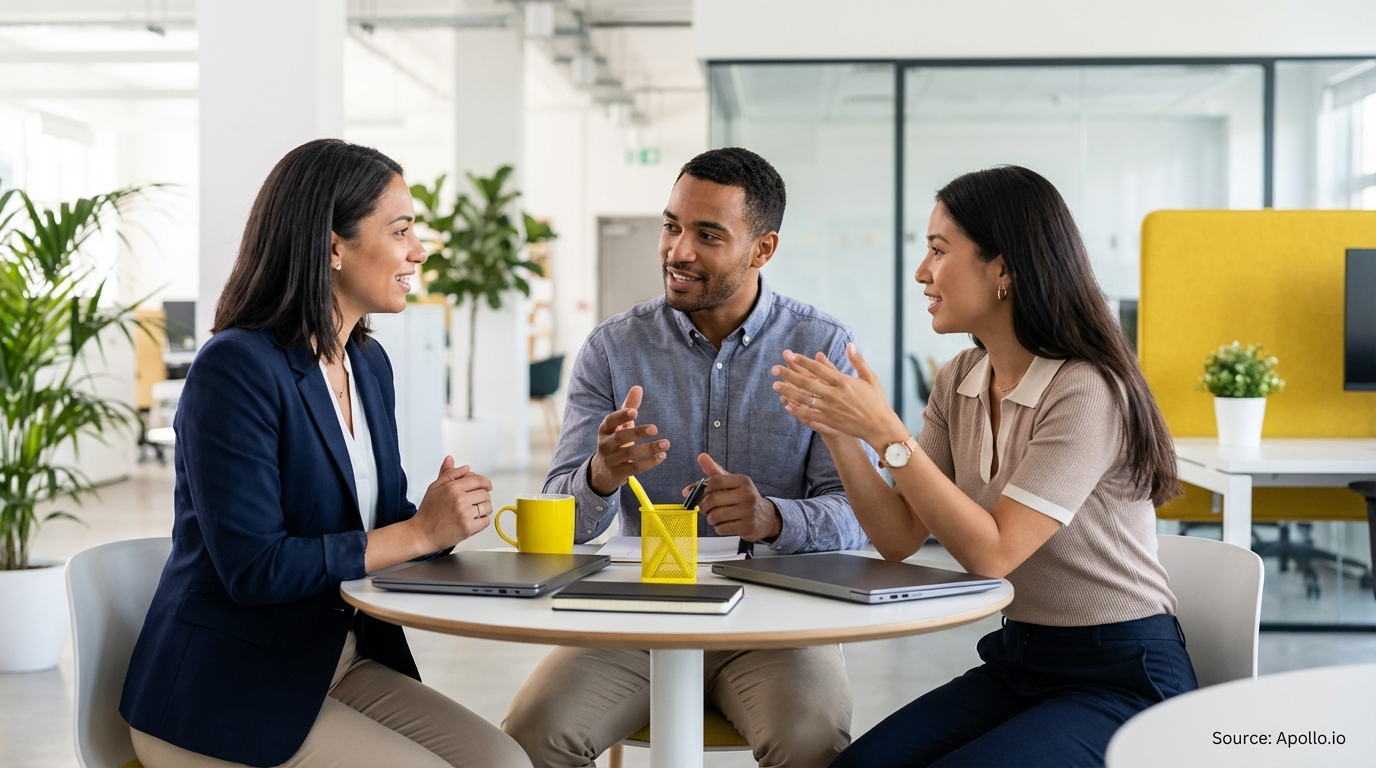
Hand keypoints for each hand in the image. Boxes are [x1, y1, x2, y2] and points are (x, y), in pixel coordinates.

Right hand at [411, 456, 493, 550]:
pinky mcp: (468, 528)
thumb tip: (464, 466)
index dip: (485, 483)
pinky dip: (482, 521)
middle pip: (485, 493)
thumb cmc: (428, 512)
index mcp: (452, 488)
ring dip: (484, 508)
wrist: (421, 534)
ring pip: (488, 507)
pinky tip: (472, 520)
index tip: (486, 486)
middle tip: (475, 501)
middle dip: (483, 496)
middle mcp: (459, 500)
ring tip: (473, 511)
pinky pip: (486, 521)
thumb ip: (450, 474)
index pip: (478, 480)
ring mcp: (464, 514)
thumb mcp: (434, 488)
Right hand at [588, 386, 669, 495]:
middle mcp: (605, 444)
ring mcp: (611, 460)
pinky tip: (662, 456)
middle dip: (637, 433)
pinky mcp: (620, 473)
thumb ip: (629, 406)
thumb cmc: (616, 441)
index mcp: (605, 429)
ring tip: (666, 443)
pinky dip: (649, 462)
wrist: (604, 470)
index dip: (621, 416)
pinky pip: (635, 467)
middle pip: (620, 438)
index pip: (610, 421)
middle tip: (655, 429)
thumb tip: (638, 387)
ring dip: (649, 449)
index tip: (635, 412)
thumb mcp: (620, 425)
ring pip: (630, 454)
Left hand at [692, 453, 780, 541]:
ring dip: (710, 518)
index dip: (700, 489)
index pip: (715, 481)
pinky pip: (721, 528)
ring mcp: (748, 512)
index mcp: (742, 481)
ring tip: (715, 517)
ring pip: (715, 516)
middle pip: (713, 500)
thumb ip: (715, 472)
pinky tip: (725, 524)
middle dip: (703, 506)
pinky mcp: (747, 527)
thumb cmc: (744, 498)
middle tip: (704, 508)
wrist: (766, 517)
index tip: (696, 494)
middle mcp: (747, 494)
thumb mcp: (732, 483)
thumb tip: (701, 456)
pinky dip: (718, 527)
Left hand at [772, 344, 907, 449]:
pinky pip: (809, 415)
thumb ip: (858, 361)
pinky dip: (797, 410)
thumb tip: (850, 345)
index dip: (803, 362)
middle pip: (807, 383)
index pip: (819, 369)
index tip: (791, 356)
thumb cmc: (876, 401)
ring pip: (804, 399)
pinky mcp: (829, 421)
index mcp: (844, 382)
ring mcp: (830, 409)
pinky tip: (787, 405)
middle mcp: (835, 395)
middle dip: (789, 375)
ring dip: (788, 392)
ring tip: (775, 386)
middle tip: (775, 369)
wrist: (879, 426)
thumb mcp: (870, 378)